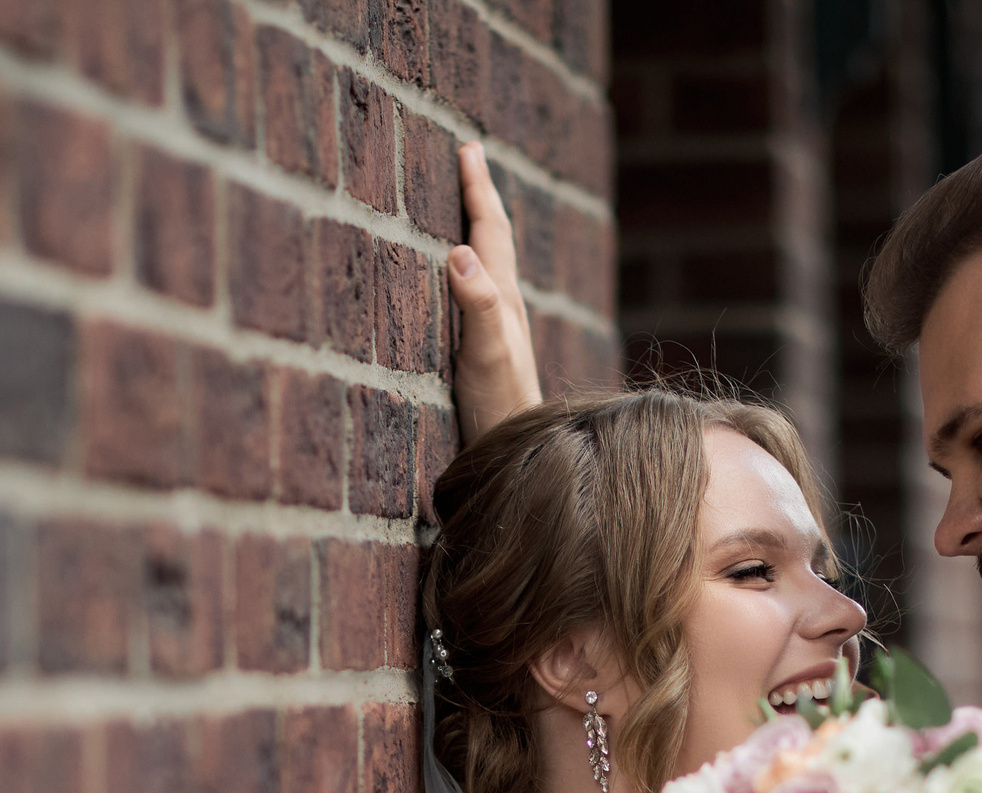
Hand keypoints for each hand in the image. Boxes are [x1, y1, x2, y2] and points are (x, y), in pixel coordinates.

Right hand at [448, 140, 542, 442]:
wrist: (521, 452)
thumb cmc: (500, 408)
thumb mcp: (485, 354)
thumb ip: (477, 304)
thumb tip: (460, 250)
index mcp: (502, 297)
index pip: (489, 230)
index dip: (477, 189)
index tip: (467, 149)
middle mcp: (504, 307)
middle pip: (495, 238)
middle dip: (480, 197)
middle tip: (469, 158)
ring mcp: (500, 328)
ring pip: (490, 262)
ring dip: (479, 228)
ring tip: (469, 206)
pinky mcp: (490, 349)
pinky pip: (481, 289)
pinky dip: (472, 266)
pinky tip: (466, 279)